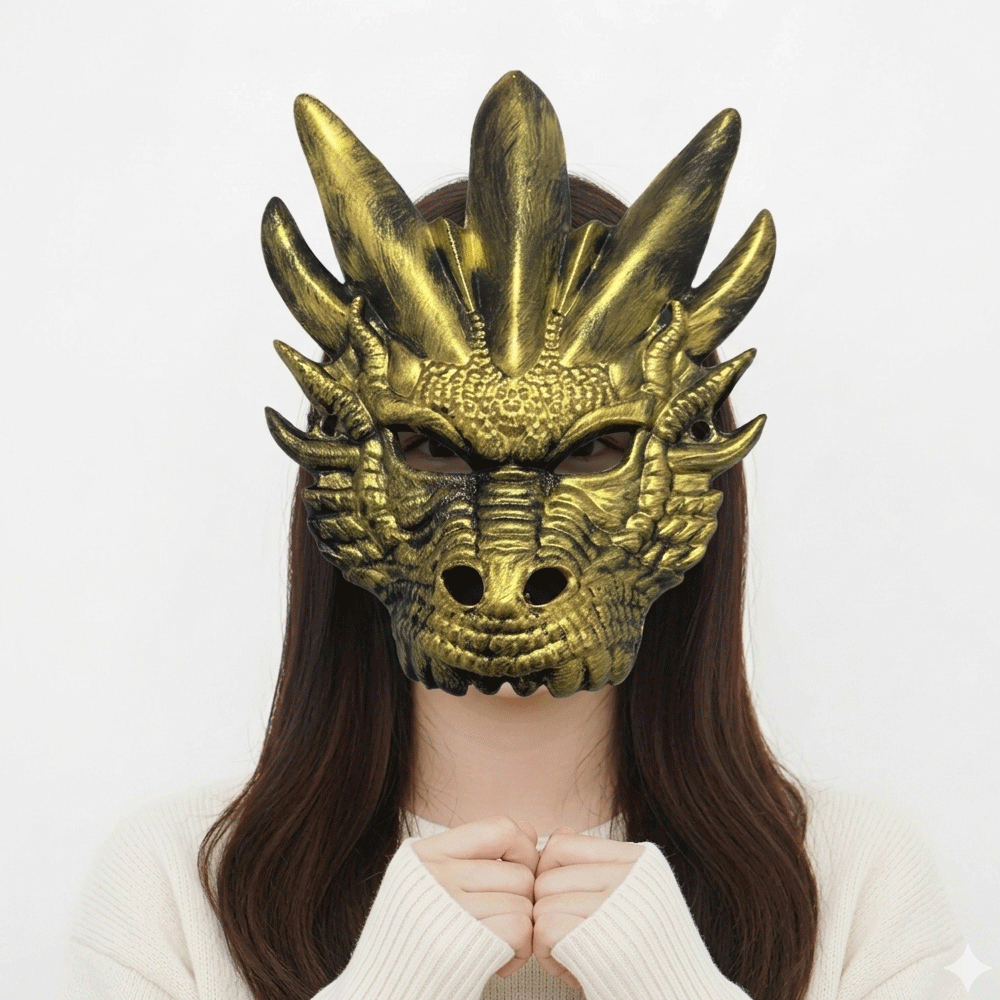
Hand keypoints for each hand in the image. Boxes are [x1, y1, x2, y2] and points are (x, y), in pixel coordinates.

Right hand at [412, 816, 539, 978]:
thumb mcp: (435, 881)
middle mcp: (434, 875)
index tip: (515, 875)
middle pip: (519, 873)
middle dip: (522, 901)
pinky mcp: (462, 944)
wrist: (386, 988)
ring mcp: (448, 907)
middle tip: (501, 922)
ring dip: (521, 930)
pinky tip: (498, 961)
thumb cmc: (417, 936)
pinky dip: (519, 951)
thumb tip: (529, 831)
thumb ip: (479, 852)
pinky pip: (520, 931)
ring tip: (496, 943)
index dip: (522, 850)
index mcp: (425, 854)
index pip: (500, 829)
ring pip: (524, 903)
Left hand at [532, 827, 644, 989]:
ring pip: (541, 906)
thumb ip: (593, 863)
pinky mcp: (601, 941)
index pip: (560, 845)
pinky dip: (549, 956)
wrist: (679, 996)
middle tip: (572, 939)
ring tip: (577, 954)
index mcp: (639, 859)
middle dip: (547, 912)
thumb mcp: (628, 896)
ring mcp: (617, 906)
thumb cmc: (646, 951)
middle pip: (545, 878)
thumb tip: (558, 832)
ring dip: (547, 938)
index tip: (564, 903)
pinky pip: (544, 931)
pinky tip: (574, 969)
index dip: (549, 875)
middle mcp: (631, 876)